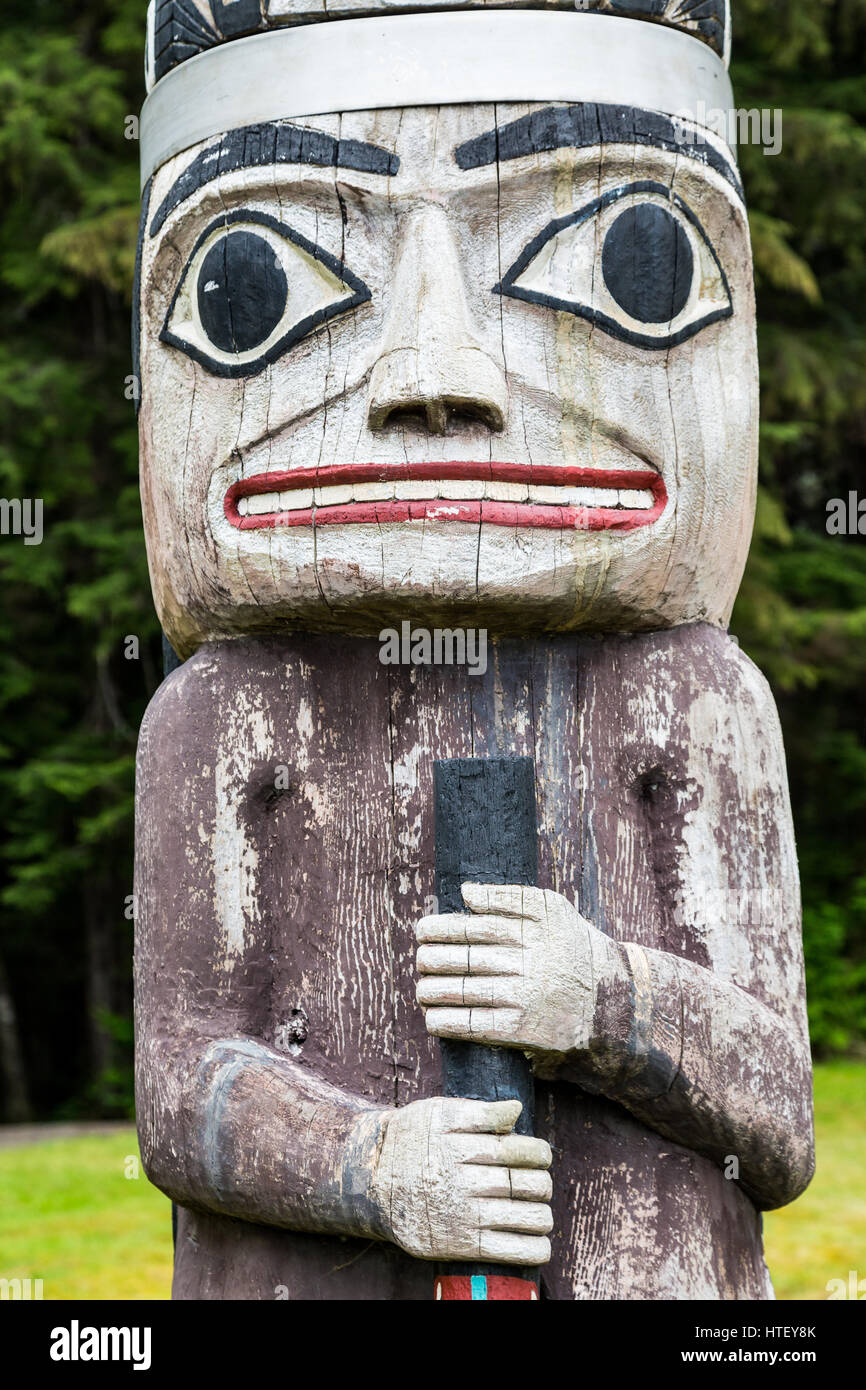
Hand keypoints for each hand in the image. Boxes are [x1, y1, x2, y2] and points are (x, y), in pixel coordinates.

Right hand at [367, 1096, 551, 1263]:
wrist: (370, 1183)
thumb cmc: (410, 1141)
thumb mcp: (437, 1114)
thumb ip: (479, 1112)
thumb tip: (516, 1109)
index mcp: (460, 1146)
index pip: (516, 1150)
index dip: (538, 1153)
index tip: (541, 1155)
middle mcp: (463, 1182)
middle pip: (525, 1184)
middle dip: (542, 1183)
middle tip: (539, 1184)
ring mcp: (463, 1215)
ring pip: (524, 1217)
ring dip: (543, 1216)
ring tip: (541, 1212)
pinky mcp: (461, 1244)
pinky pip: (509, 1250)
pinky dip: (533, 1249)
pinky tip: (541, 1244)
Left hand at [416, 882, 618, 1057]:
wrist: (608, 999)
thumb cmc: (572, 947)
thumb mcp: (552, 909)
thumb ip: (510, 897)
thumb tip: (467, 893)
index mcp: (530, 930)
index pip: (474, 927)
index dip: (441, 928)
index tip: (422, 930)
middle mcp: (525, 963)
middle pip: (465, 959)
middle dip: (431, 959)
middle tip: (420, 959)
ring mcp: (522, 997)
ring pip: (464, 992)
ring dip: (432, 991)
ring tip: (421, 989)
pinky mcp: (521, 1028)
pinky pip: (475, 1025)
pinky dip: (448, 1022)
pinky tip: (432, 1018)